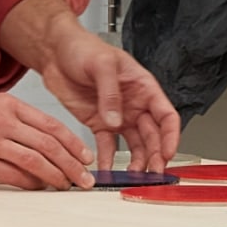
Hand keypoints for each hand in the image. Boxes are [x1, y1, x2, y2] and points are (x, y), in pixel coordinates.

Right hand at [0, 87, 96, 189]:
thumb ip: (17, 120)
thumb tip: (44, 141)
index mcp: (8, 105)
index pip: (52, 125)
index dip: (73, 143)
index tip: (85, 156)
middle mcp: (2, 121)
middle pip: (48, 144)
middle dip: (72, 164)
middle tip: (85, 177)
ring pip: (33, 160)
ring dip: (55, 176)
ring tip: (66, 185)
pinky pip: (11, 175)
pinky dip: (29, 183)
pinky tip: (38, 187)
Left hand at [29, 24, 181, 173]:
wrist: (55, 52)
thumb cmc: (82, 48)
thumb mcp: (101, 64)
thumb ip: (110, 92)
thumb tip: (116, 120)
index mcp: (143, 87)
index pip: (166, 115)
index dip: (170, 136)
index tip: (167, 154)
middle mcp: (134, 104)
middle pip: (153, 135)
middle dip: (155, 155)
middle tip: (152, 174)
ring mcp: (117, 116)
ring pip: (134, 145)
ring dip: (136, 162)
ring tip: (133, 178)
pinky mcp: (98, 124)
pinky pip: (107, 146)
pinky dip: (108, 160)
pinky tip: (107, 172)